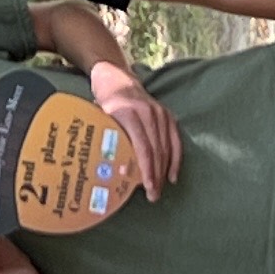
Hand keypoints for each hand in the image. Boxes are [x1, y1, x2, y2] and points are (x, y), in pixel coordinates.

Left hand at [85, 63, 181, 195]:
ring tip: (158, 190)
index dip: (146, 169)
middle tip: (153, 196)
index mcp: (128, 113)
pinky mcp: (167, 114)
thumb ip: (105, 140)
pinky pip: (175, 139)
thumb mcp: (99, 118)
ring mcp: (160, 112)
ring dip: (164, 171)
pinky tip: (172, 175)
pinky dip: (175, 159)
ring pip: (166, 147)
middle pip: (156, 150)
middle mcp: (147, 112)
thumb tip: (107, 171)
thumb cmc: (103, 102)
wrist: (116, 77)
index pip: (142, 147)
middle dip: (155, 175)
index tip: (147, 188)